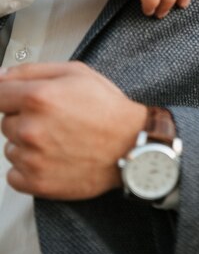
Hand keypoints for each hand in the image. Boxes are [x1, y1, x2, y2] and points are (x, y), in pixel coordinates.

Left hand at [0, 62, 145, 199]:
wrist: (131, 145)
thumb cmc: (109, 110)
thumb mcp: (76, 73)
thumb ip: (32, 70)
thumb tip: (1, 76)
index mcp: (39, 97)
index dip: (10, 96)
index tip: (18, 101)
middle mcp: (30, 128)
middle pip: (6, 122)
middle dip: (25, 119)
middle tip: (55, 120)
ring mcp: (32, 158)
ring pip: (11, 148)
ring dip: (27, 144)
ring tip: (59, 140)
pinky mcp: (37, 182)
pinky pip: (13, 174)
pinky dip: (28, 168)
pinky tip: (52, 158)